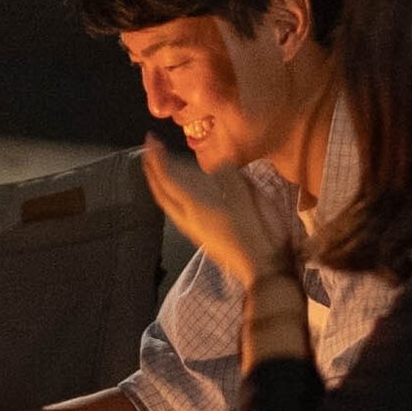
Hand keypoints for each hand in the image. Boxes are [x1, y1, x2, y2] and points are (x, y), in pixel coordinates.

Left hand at [139, 134, 291, 288]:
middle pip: (161, 192)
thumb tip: (218, 163)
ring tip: (157, 170)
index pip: (168, 178)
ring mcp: (192, 229)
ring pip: (167, 203)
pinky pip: (176, 211)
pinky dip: (170, 197)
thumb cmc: (258, 232)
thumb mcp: (247, 199)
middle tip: (148, 152)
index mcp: (196, 206)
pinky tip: (178, 196)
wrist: (262, 269)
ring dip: (159, 184)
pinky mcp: (199, 237)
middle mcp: (187, 218)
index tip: (150, 141)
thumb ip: (229, 178)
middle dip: (152, 171)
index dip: (157, 159)